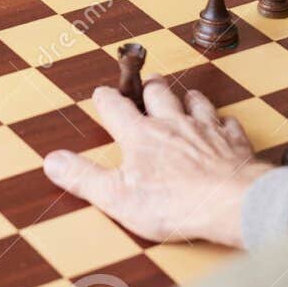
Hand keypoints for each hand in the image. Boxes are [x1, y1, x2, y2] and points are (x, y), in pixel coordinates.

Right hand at [44, 79, 270, 247]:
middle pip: (159, 93)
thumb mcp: (117, 197)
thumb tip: (53, 161)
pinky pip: (228, 123)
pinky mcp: (233, 143)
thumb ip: (84, 177)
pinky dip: (223, 123)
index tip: (102, 94)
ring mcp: (206, 130)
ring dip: (187, 98)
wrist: (231, 202)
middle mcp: (173, 124)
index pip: (116, 107)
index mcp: (141, 136)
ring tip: (184, 96)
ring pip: (195, 102)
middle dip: (150, 87)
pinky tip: (223, 125)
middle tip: (147, 83)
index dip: (106, 98)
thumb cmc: (176, 203)